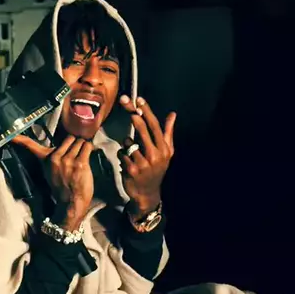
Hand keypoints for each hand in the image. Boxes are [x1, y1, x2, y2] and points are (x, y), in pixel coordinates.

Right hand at [11, 135, 93, 230]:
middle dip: (74, 144)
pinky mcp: (80, 163)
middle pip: (69, 138)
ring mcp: (68, 160)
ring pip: (79, 142)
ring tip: (81, 159)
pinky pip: (87, 147)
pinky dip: (89, 150)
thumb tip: (60, 146)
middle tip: (75, 154)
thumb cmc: (63, 188)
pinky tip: (87, 158)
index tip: (12, 136)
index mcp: (46, 159)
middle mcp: (55, 157)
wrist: (70, 203)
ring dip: (82, 148)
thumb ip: (52, 159)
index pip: (30, 146)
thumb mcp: (50, 172)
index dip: (20, 140)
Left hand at [118, 95, 176, 220]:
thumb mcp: (166, 152)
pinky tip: (128, 163)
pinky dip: (122, 155)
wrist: (148, 193)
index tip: (139, 100)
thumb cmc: (156, 169)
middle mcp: (155, 155)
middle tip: (125, 102)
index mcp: (164, 148)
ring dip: (127, 145)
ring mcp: (144, 163)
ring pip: (129, 142)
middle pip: (142, 130)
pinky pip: (122, 154)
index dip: (146, 111)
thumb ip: (168, 132)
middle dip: (134, 115)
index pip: (155, 126)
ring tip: (132, 154)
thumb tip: (172, 114)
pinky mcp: (132, 169)